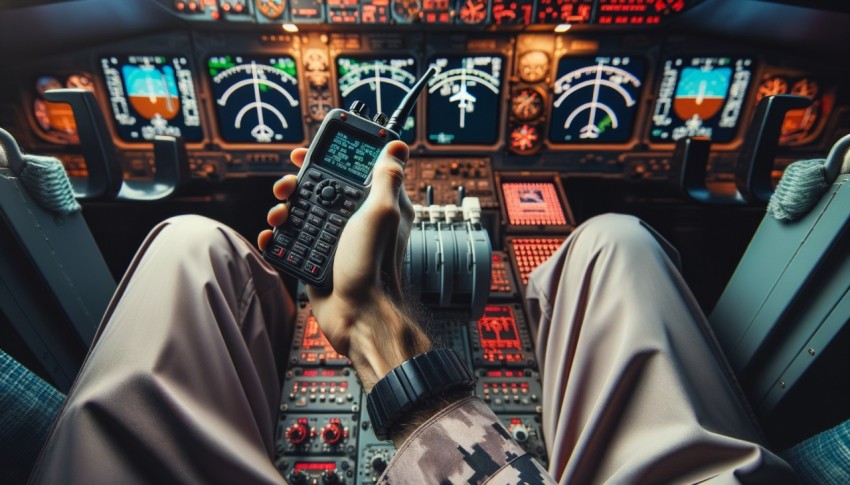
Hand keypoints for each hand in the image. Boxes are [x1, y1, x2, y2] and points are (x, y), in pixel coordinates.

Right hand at [258, 141, 430, 391]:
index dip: (329, 156)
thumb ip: (386, 177)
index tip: (308, 152)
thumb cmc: (373, 266)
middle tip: (286, 187)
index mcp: (375, 204)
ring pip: (301, 212)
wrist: (356, 314)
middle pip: (318, 187)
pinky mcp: (316, 257)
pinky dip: (277, 238)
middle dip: (297, 183)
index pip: (351, 168)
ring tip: (279, 217)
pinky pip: (290, 241)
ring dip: (283, 210)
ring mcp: (333, 238)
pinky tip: (271, 237)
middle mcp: (354, 219)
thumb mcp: (381, 213)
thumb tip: (396, 145)